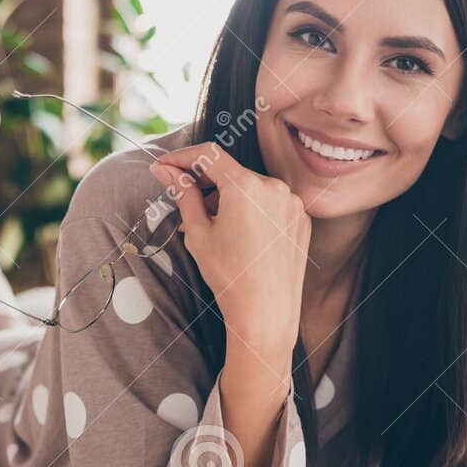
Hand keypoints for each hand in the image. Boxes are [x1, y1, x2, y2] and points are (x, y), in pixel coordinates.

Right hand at [151, 143, 308, 355]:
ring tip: (208, 224)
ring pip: (250, 188)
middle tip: (181, 197)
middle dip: (203, 181)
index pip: (208, 154)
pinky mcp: (301, 218)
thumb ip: (183, 193)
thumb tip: (165, 170)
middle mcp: (274, 187)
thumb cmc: (229, 275)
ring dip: (226, 197)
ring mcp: (292, 202)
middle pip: (230, 171)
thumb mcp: (198, 233)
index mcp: (247, 186)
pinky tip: (235, 232)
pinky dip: (249, 209)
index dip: (182, 157)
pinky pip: (269, 204)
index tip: (165, 166)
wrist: (266, 313)